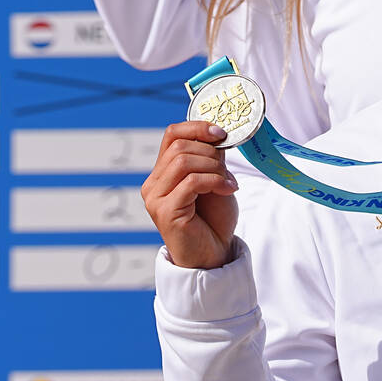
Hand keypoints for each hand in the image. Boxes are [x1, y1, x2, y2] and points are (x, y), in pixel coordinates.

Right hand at [142, 121, 240, 269]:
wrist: (213, 253)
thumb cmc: (212, 219)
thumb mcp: (213, 179)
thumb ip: (209, 158)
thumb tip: (217, 134)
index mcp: (163, 172)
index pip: (172, 134)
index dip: (197, 127)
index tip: (221, 134)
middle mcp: (153, 183)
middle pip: (180, 146)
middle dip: (211, 153)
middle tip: (227, 171)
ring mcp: (156, 199)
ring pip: (184, 162)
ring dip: (214, 168)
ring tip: (228, 183)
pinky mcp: (165, 212)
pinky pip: (191, 182)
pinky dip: (215, 181)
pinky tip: (228, 190)